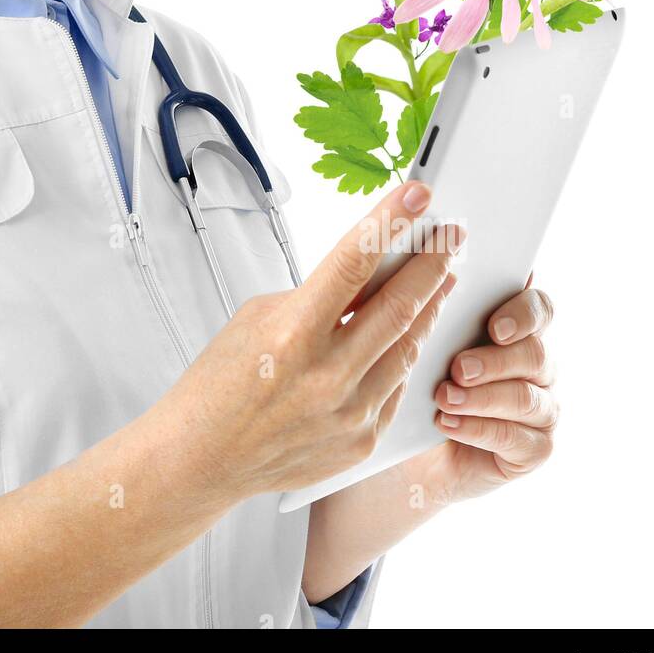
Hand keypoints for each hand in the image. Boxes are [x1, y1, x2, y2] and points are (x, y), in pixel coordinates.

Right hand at [160, 179, 463, 502]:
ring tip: (442, 278)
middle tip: (450, 236)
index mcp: (292, 334)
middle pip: (399, 305)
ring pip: (409, 346)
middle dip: (432, 263)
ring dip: (430, 307)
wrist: (203, 457)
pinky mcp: (362, 442)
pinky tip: (411, 333)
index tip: (418, 195)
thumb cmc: (220, 384)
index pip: (354, 261)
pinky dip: (404, 355)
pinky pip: (397, 388)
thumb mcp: (258, 317)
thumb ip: (317, 297)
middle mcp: (327, 375)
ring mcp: (350, 413)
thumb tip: (368, 275)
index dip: (391, 221)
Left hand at [411, 280, 558, 503]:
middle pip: (535, 354)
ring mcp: (542, 409)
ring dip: (482, 397)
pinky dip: (478, 429)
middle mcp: (536, 366)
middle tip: (458, 368)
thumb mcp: (418, 344)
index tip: (495, 327)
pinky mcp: (535, 448)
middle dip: (494, 361)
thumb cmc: (413, 383)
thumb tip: (430, 272)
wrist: (407, 447)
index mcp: (515, 329)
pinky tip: (447, 424)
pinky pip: (518, 438)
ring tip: (444, 398)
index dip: (524, 314)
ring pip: (527, 397)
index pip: (539, 308)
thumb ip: (434, 309)